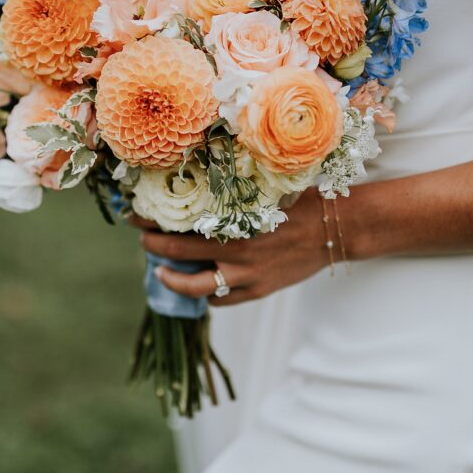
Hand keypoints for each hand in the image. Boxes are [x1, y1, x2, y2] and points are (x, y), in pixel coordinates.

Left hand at [136, 191, 330, 305]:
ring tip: (160, 271)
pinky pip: (222, 299)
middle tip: (141, 238)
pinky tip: (198, 284)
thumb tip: (196, 173)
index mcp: (233, 222)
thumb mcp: (264, 188)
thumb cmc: (299, 200)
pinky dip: (207, 294)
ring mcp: (247, 276)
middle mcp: (235, 251)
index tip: (136, 215)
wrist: (336, 229)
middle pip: (178, 255)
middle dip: (152, 246)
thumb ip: (231, 188)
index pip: (178, 224)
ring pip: (196, 287)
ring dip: (172, 280)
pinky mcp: (259, 290)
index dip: (153, 222)